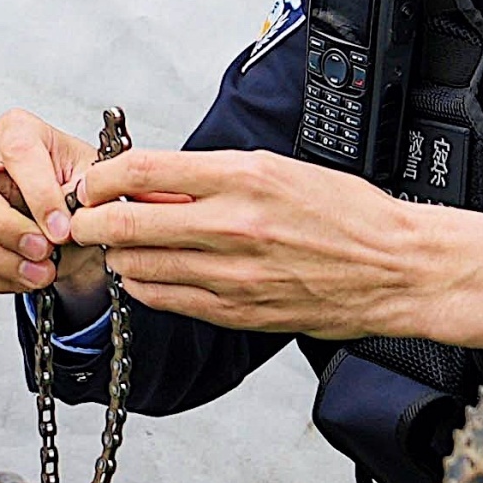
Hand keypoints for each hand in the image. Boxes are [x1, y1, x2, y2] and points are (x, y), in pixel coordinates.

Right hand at [0, 108, 90, 300]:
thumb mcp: (93, 183)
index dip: (40, 194)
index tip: (62, 228)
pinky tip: (21, 274)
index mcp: (16, 131)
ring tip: (39, 272)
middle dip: (3, 226)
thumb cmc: (78, 193)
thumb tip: (66, 219)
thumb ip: (83, 194)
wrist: (74, 225)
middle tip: (42, 250)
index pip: (16, 151)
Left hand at [60, 145, 482, 349]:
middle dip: (93, 220)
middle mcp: (233, 226)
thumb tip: (154, 180)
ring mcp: (233, 275)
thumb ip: (213, 176)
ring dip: (120, 255)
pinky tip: (149, 274)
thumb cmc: (349, 215)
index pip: (144, 170)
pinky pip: (168, 300)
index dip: (104, 177)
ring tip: (122, 246)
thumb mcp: (280, 171)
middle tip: (84, 218)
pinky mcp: (238, 312)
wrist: (398, 269)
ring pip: (140, 266)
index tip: (93, 181)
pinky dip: (146, 286)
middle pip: (128, 223)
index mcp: (245, 178)